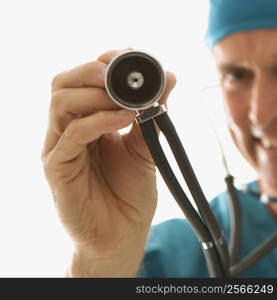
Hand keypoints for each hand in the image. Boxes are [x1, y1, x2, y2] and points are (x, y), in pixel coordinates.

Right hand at [41, 48, 175, 275]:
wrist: (121, 235)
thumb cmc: (130, 194)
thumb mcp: (145, 147)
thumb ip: (151, 114)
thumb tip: (168, 77)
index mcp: (86, 123)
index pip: (83, 79)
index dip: (104, 63)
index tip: (134, 59)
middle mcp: (67, 131)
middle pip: (64, 83)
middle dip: (93, 71)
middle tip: (123, 73)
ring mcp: (59, 149)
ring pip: (61, 102)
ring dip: (96, 93)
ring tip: (128, 99)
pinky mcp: (57, 169)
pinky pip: (73, 134)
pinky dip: (100, 119)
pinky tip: (126, 117)